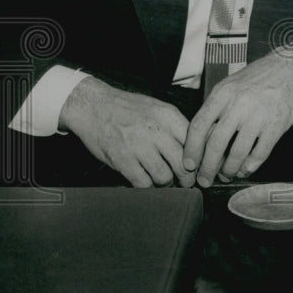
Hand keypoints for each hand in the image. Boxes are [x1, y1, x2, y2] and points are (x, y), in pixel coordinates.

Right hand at [59, 76, 195, 187]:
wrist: (93, 105)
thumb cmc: (127, 108)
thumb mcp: (158, 108)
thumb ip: (177, 126)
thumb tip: (196, 147)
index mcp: (168, 116)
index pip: (195, 143)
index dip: (199, 159)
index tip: (198, 168)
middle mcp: (156, 130)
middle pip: (183, 164)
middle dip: (186, 178)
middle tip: (185, 182)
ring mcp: (138, 146)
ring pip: (164, 177)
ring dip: (165, 183)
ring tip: (163, 180)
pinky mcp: (122, 160)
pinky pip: (143, 183)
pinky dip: (146, 186)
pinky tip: (145, 179)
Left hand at [182, 51, 292, 186]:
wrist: (289, 67)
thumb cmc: (256, 79)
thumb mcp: (230, 85)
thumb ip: (215, 108)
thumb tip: (200, 138)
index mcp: (223, 93)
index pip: (199, 125)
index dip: (191, 149)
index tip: (189, 164)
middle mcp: (239, 104)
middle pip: (216, 143)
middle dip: (207, 167)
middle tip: (204, 180)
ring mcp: (258, 115)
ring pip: (237, 152)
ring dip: (229, 170)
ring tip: (226, 176)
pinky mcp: (276, 125)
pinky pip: (259, 153)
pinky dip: (250, 166)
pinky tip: (245, 169)